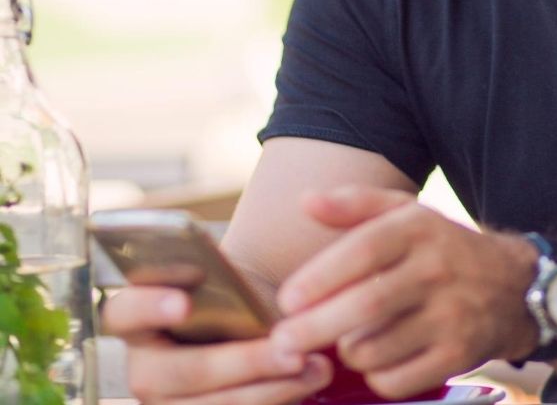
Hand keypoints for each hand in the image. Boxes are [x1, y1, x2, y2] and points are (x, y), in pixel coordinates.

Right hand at [102, 285, 333, 403]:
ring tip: (317, 366)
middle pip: (181, 372)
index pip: (122, 312)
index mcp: (137, 318)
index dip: (148, 308)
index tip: (184, 304)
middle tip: (291, 351)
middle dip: (242, 363)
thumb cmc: (234, 293)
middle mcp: (144, 368)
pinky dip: (274, 401)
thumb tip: (242, 292)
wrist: (245, 320)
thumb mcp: (225, 280)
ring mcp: (165, 404)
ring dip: (268, 389)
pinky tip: (309, 381)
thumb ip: (222, 281)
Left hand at [270, 185, 537, 399]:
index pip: (364, 249)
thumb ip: (356, 205)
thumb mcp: (406, 214)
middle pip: (366, 305)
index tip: (286, 300)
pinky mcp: (460, 355)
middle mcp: (438, 268)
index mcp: (420, 227)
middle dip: (315, 328)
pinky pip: (396, 380)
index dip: (321, 276)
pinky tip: (378, 358)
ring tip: (346, 340)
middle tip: (283, 343)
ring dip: (347, 352)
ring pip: (375, 348)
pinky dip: (375, 376)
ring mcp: (452, 314)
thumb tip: (306, 202)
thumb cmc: (441, 247)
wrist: (514, 285)